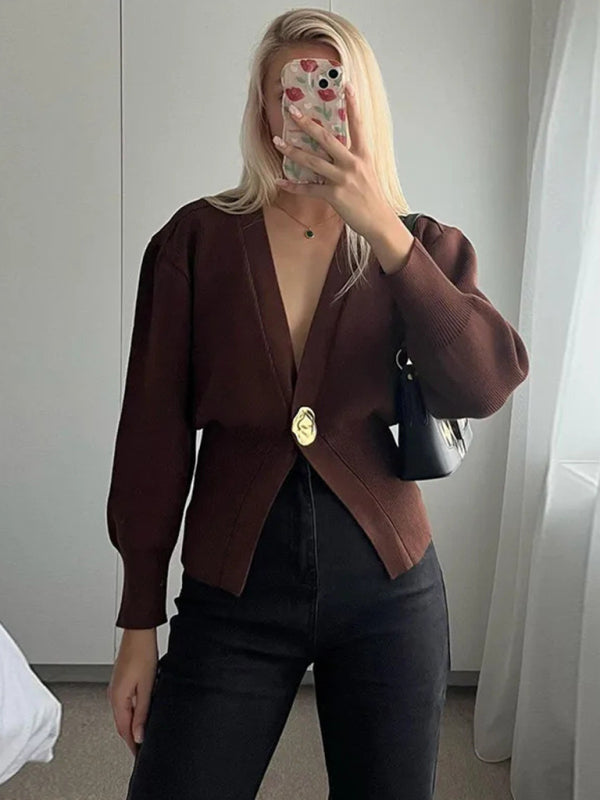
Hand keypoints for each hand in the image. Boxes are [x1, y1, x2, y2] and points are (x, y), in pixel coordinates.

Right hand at [107, 629, 157, 755]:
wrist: (139, 632)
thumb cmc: (142, 653)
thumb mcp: (147, 686)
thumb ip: (142, 712)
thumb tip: (138, 734)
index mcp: (118, 698)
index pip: (124, 730)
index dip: (132, 745)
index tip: (139, 755)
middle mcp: (113, 694)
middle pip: (122, 723)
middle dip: (131, 737)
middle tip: (141, 748)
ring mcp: (116, 687)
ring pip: (123, 713)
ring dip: (131, 724)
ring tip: (142, 733)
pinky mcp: (121, 680)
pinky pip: (125, 702)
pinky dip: (131, 711)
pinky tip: (140, 711)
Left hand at [272, 82, 395, 240]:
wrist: (379, 222)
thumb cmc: (372, 198)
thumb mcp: (368, 172)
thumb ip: (354, 159)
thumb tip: (339, 148)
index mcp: (363, 155)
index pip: (358, 125)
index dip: (353, 104)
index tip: (346, 84)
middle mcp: (353, 163)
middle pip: (326, 138)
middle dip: (307, 124)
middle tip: (293, 111)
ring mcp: (343, 179)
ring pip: (312, 161)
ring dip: (292, 151)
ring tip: (277, 142)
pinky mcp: (335, 196)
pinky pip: (309, 189)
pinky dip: (293, 186)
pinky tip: (280, 182)